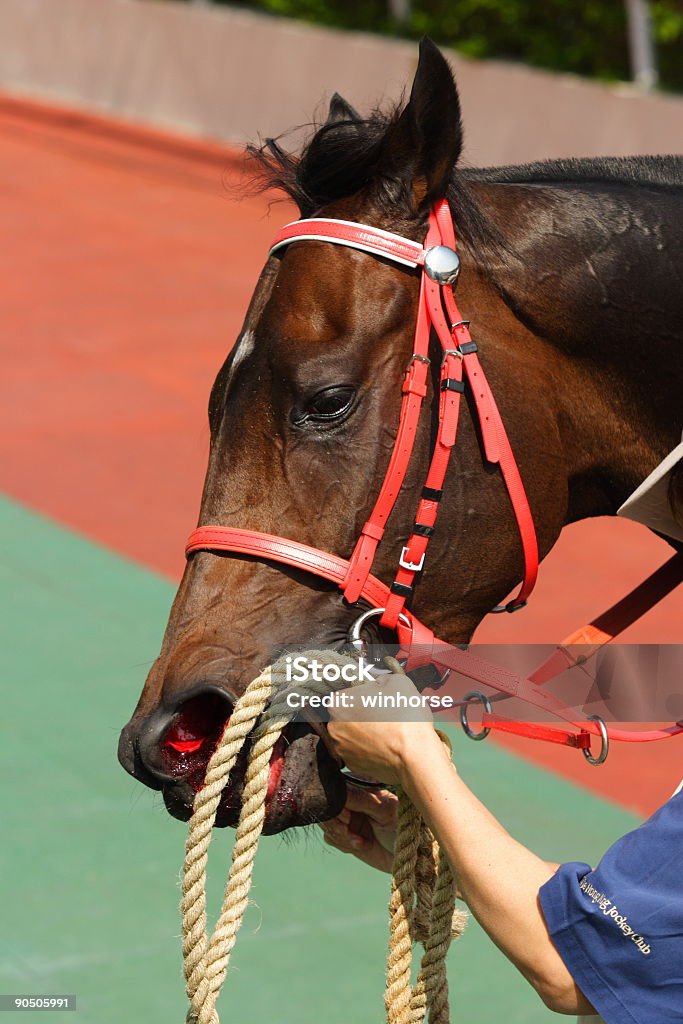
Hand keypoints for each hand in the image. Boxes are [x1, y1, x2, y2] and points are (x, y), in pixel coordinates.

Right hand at [320, 785, 397, 872]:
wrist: (411, 857)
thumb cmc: (405, 827)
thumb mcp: (385, 811)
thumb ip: (361, 799)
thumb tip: (338, 792)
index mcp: (362, 785)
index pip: (336, 786)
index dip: (336, 803)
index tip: (347, 817)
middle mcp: (352, 798)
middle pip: (326, 805)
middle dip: (336, 822)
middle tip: (350, 830)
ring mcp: (347, 816)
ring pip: (326, 822)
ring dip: (341, 835)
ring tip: (361, 841)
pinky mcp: (345, 834)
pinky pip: (330, 837)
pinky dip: (344, 844)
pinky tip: (362, 845)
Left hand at [324, 672, 438, 785]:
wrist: (415, 754)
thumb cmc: (405, 717)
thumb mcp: (397, 681)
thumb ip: (382, 678)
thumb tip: (380, 681)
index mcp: (340, 702)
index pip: (348, 692)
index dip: (364, 694)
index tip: (377, 698)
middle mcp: (334, 726)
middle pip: (347, 715)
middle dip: (362, 714)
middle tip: (384, 714)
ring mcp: (341, 748)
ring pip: (352, 734)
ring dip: (365, 732)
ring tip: (386, 731)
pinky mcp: (352, 765)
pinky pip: (358, 751)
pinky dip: (368, 749)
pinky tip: (385, 745)